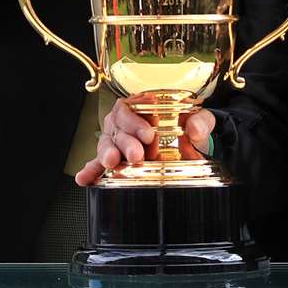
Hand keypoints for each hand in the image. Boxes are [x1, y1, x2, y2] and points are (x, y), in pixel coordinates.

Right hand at [74, 99, 215, 185]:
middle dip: (124, 142)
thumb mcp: (201, 121)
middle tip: (136, 155)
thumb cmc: (191, 129)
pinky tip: (85, 178)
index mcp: (141, 108)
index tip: (148, 134)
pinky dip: (91, 171)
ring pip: (107, 145)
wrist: (196, 149)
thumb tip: (194, 129)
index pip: (128, 109)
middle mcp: (126, 124)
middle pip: (116, 130)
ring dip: (107, 154)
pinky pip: (100, 165)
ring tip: (112, 163)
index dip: (134, 121)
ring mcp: (120, 143)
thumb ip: (202, 122)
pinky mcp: (119, 163)